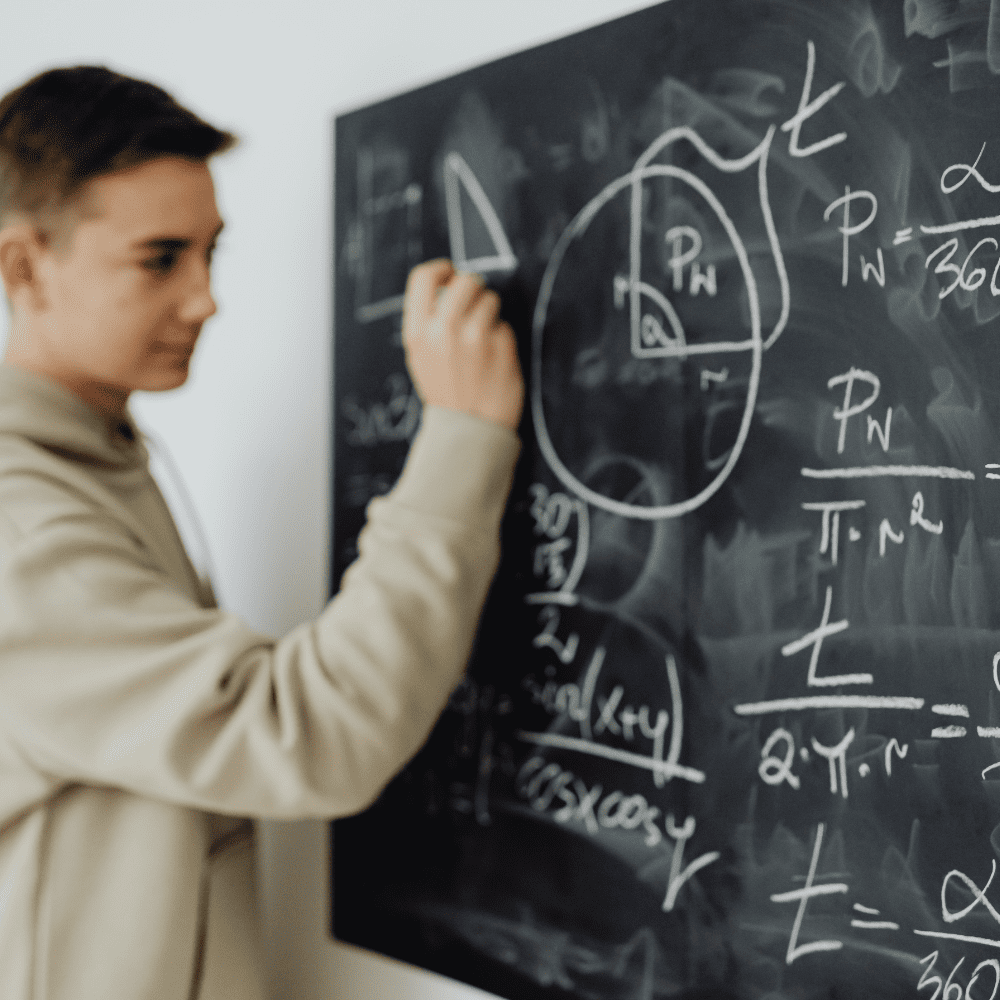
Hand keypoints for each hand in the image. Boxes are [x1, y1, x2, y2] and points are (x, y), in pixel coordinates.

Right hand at [402, 260, 523, 431]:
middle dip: (474, 289)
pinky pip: (504, 325)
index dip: (441, 270)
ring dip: (490, 314)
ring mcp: (474, 336)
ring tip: (483, 340)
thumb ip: (429, 322)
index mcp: (418, 333)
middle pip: (465, 280)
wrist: (469, 429)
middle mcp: (443, 330)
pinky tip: (493, 359)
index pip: (424, 277)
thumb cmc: (447, 392)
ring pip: (490, 299)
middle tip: (475, 305)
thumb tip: (447, 286)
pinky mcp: (501, 345)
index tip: (451, 273)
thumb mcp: (421, 357)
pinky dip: (502, 337)